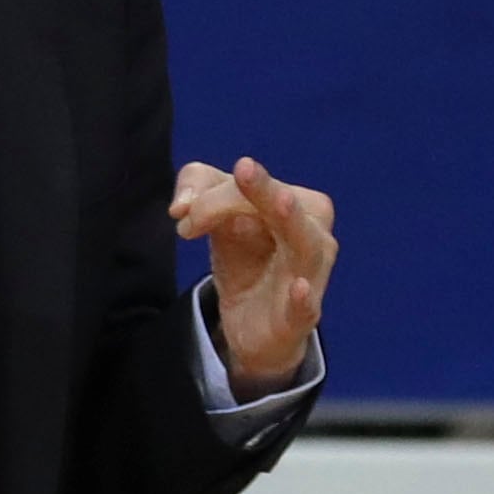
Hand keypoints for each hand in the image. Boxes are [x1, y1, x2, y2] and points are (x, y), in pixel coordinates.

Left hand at [172, 157, 336, 397]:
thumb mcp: (219, 221)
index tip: (180, 213)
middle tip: (243, 168)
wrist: (252, 325)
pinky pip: (306, 308)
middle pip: (285, 207)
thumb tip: (181, 207)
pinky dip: (303, 298)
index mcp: (298, 204)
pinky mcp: (299, 319)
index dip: (214, 197)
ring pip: (306, 248)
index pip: (256, 189)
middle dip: (261, 190)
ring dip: (292, 224)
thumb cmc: (247, 261)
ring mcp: (310, 277)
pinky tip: (299, 286)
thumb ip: (198, 193)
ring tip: (281, 202)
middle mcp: (312, 235)